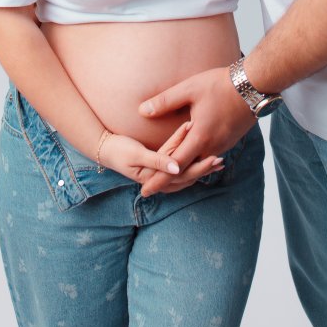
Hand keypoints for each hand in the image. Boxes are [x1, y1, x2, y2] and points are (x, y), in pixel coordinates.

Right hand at [100, 120, 224, 190]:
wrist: (106, 148)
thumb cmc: (120, 150)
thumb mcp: (137, 155)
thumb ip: (157, 160)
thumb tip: (177, 168)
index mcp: (155, 177)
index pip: (181, 174)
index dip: (199, 167)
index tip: (214, 158)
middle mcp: (159, 178)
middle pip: (186, 175)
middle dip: (204, 168)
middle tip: (221, 160)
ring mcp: (159, 173)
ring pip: (184, 171)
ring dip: (200, 166)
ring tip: (218, 161)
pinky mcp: (159, 166)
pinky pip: (178, 166)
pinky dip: (191, 162)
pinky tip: (202, 157)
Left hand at [137, 66, 255, 196]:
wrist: (253, 86)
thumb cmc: (219, 85)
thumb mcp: (189, 89)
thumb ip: (164, 102)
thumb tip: (142, 111)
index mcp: (200, 137)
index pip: (175, 166)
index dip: (159, 180)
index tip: (145, 191)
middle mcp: (212, 147)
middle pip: (187, 171)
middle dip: (168, 181)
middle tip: (151, 188)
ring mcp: (223, 145)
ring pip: (200, 166)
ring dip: (184, 172)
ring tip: (169, 177)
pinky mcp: (230, 141)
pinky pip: (210, 158)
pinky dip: (197, 164)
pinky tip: (192, 161)